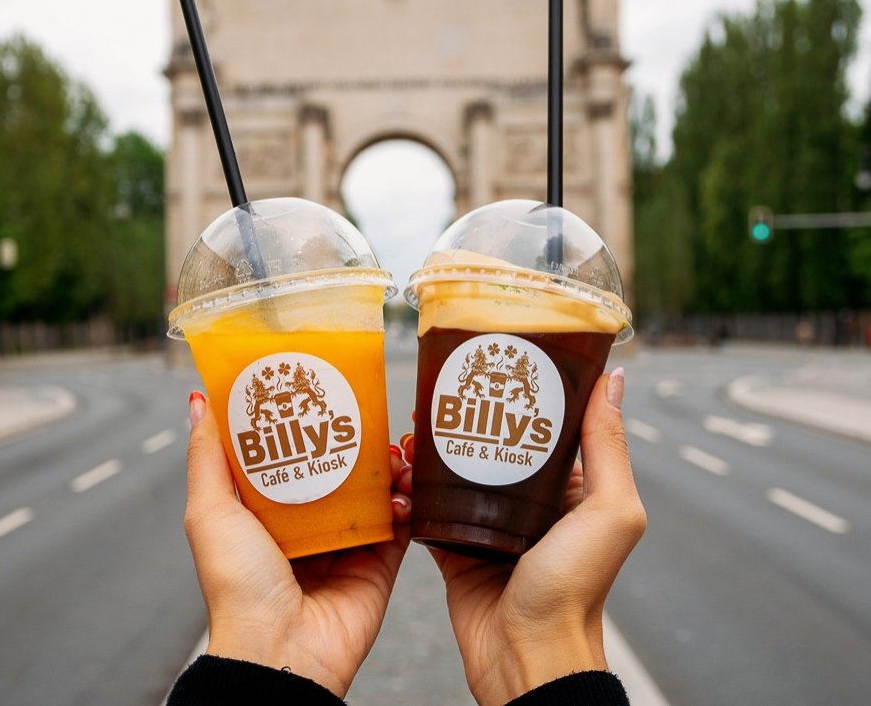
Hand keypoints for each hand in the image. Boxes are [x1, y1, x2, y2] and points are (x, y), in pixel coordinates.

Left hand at [183, 391, 411, 697]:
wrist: (281, 652)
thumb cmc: (237, 586)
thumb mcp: (211, 512)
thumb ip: (208, 457)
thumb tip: (199, 401)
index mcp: (267, 512)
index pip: (288, 455)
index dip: (303, 423)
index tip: (317, 388)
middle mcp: (307, 525)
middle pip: (336, 469)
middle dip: (354, 439)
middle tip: (366, 413)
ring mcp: (346, 544)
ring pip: (374, 491)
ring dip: (388, 466)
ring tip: (394, 448)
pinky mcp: (379, 563)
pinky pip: (401, 524)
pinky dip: (409, 502)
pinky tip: (406, 486)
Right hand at [399, 367, 644, 705]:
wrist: (526, 659)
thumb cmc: (576, 590)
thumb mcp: (609, 511)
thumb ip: (609, 447)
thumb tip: (613, 379)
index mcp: (572, 488)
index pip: (549, 425)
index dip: (528, 390)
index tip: (503, 355)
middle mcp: (531, 500)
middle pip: (498, 441)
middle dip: (472, 411)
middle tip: (446, 381)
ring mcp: (490, 521)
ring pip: (459, 467)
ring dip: (437, 442)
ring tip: (417, 415)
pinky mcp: (455, 544)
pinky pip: (431, 504)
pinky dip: (415, 482)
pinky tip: (400, 459)